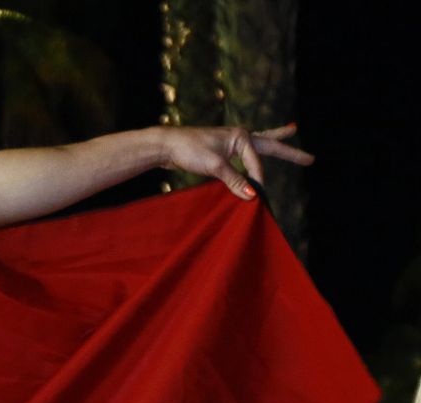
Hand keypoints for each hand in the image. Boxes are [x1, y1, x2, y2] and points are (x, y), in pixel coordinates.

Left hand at [160, 124, 312, 199]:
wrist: (166, 145)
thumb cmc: (189, 151)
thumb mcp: (214, 166)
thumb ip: (234, 180)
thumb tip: (252, 195)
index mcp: (241, 137)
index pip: (256, 163)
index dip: (256, 180)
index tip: (256, 196)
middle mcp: (240, 136)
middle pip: (271, 145)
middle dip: (290, 152)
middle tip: (311, 159)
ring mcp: (232, 141)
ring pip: (260, 143)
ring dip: (277, 139)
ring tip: (293, 131)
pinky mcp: (223, 149)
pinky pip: (246, 152)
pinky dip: (256, 152)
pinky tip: (259, 151)